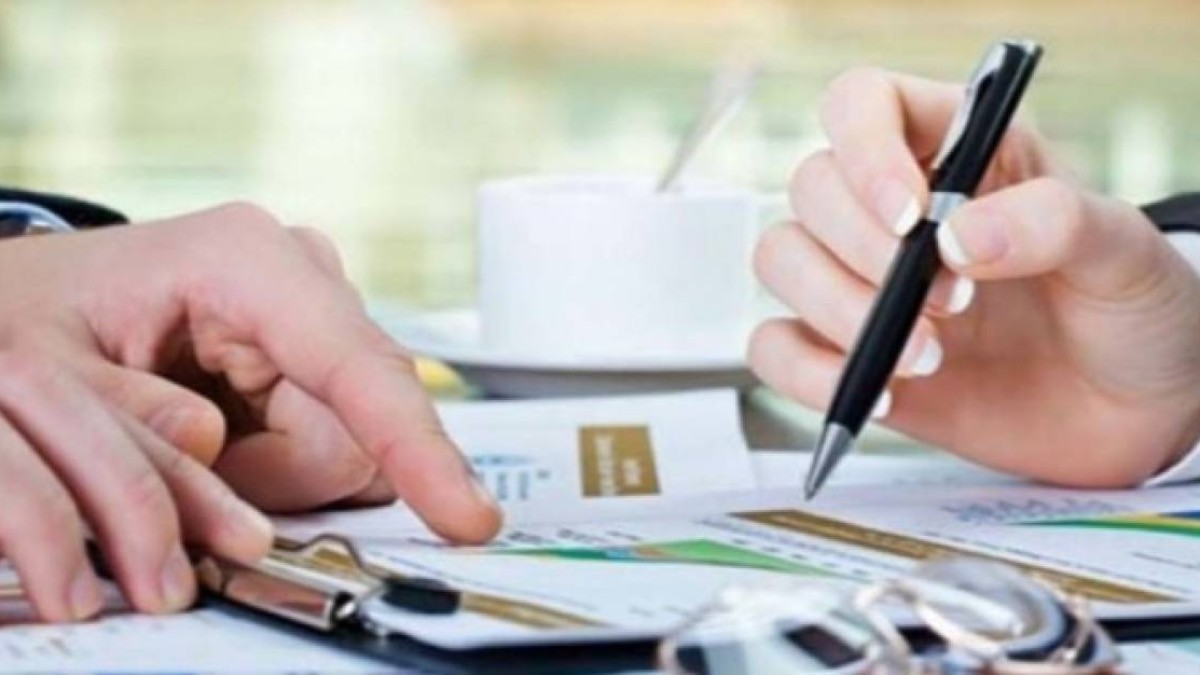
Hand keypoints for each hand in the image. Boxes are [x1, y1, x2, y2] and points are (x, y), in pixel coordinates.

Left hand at [0, 203, 499, 621]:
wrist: (40, 304)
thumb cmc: (41, 319)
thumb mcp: (48, 379)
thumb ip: (132, 424)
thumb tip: (216, 449)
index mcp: (246, 260)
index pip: (357, 366)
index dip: (415, 446)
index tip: (464, 516)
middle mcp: (301, 278)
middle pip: (352, 428)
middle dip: (276, 478)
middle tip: (193, 470)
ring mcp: (315, 317)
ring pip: (344, 446)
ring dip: (269, 476)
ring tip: (196, 443)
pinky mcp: (317, 355)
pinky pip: (329, 443)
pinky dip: (273, 467)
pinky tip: (223, 437)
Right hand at [750, 68, 1199, 486]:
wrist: (1134, 414)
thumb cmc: (1131, 311)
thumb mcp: (1124, 250)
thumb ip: (1053, 222)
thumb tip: (956, 237)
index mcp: (958, 151)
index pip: (862, 103)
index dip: (865, 148)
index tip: (910, 216)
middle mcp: (895, 210)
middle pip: (812, 187)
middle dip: (866, 251)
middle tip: (952, 303)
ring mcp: (863, 281)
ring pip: (780, 258)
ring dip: (838, 311)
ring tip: (928, 359)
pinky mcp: (846, 353)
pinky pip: (774, 348)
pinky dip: (808, 374)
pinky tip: (880, 395)